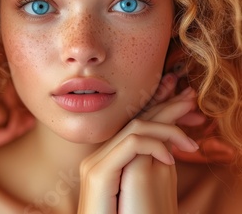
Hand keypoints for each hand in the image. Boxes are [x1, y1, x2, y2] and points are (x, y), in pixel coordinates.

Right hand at [78, 74, 198, 213]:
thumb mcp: (142, 188)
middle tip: (191, 100)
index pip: (134, 127)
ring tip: (191, 142)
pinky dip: (155, 145)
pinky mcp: (99, 173)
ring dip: (167, 128)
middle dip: (166, 108)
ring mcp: (96, 163)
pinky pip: (132, 145)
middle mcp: (99, 156)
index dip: (160, 112)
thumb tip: (168, 149)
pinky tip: (171, 158)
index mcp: (107, 159)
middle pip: (134, 121)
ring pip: (134, 128)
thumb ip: (148, 164)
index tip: (186, 107)